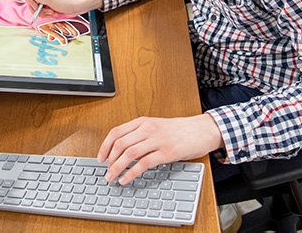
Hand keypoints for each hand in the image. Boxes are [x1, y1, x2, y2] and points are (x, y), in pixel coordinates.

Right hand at [22, 0, 102, 18]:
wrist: (77, 6)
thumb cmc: (68, 0)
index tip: (36, 5)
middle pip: (29, 1)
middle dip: (37, 8)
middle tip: (46, 10)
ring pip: (34, 8)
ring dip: (42, 13)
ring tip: (51, 12)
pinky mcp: (46, 5)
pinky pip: (40, 12)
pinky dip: (45, 14)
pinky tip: (52, 13)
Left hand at [97, 114, 223, 184]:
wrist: (200, 130)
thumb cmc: (179, 130)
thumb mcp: (156, 126)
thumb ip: (140, 134)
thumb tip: (121, 150)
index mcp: (143, 122)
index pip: (116, 132)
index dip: (105, 146)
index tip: (100, 158)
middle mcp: (148, 129)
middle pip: (120, 144)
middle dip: (109, 160)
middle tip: (106, 172)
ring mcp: (157, 140)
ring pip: (129, 154)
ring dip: (117, 168)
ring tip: (112, 178)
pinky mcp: (166, 153)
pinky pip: (143, 164)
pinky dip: (131, 173)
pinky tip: (126, 179)